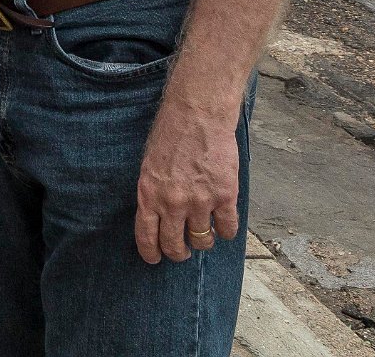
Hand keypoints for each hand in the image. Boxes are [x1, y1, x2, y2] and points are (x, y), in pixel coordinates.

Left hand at [133, 100, 240, 263]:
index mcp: (149, 194)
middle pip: (175, 245)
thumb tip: (158, 217)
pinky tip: (223, 224)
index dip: (152, 253)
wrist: (197, 116)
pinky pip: (228, 229)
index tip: (155, 259)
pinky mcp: (225, 196)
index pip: (147, 236)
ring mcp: (200, 201)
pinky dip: (226, 231)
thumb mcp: (149, 165)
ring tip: (204, 233)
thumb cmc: (170, 135)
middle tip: (183, 251)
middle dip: (178, 252)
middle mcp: (172, 203)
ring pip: (202, 240)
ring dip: (203, 240)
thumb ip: (153, 192)